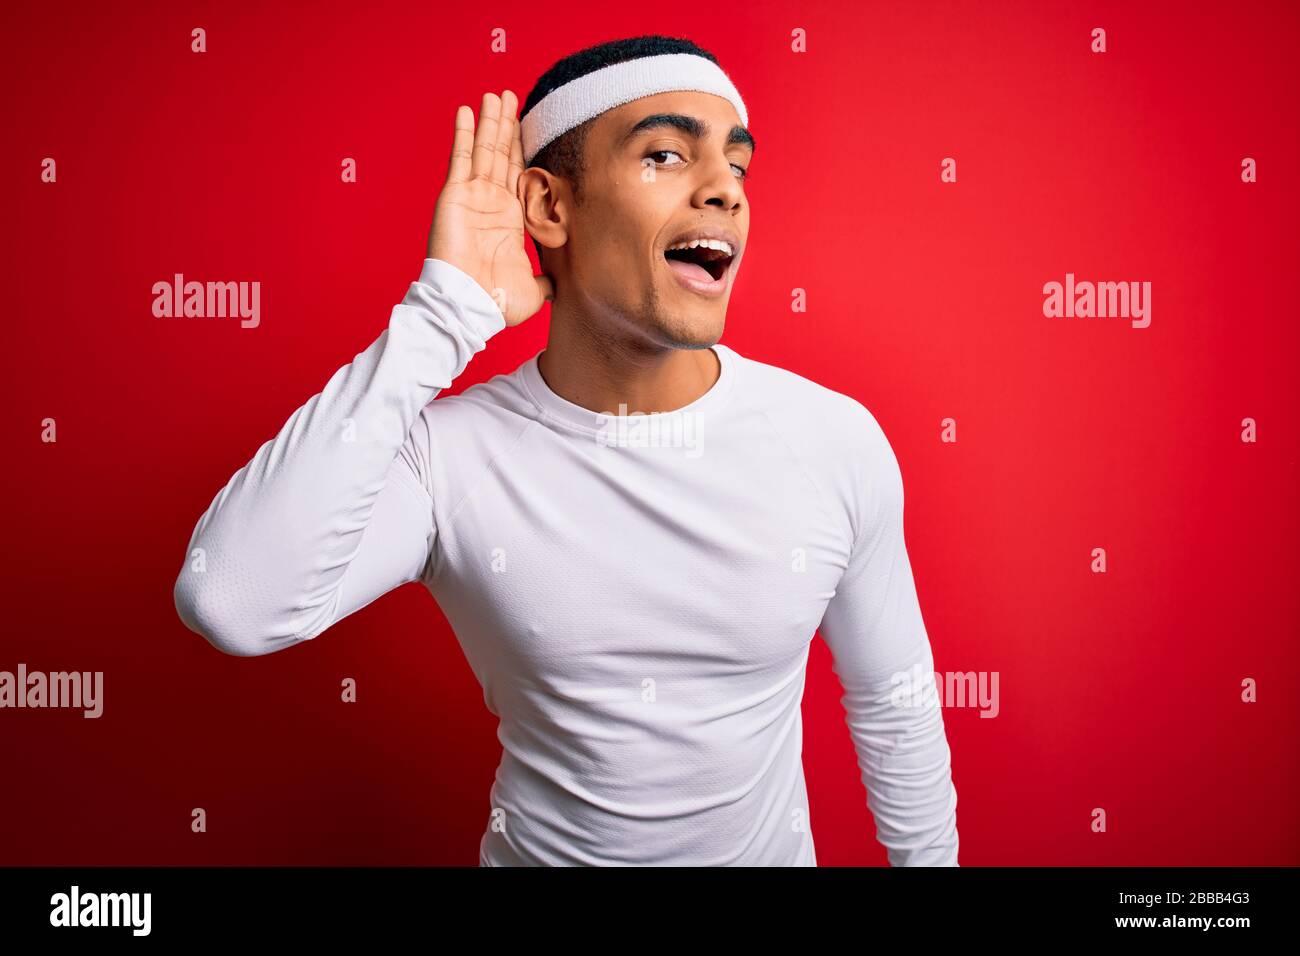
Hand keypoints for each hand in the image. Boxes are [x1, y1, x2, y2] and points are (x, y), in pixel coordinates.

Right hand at [426, 90, 554, 326]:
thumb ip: (545, 281)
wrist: (470, 306)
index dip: (522, 149)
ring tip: (496, 94)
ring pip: (484, 149)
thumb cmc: (497, 303)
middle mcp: (491, 203)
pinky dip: (462, 133)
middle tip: (512, 96)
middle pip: (502, 154)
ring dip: (491, 121)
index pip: (518, 174)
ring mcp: (473, 196)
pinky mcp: (456, 194)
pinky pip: (460, 157)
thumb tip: (559, 287)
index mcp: (510, 219)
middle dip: (507, 126)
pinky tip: (466, 111)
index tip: (527, 126)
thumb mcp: (534, 291)